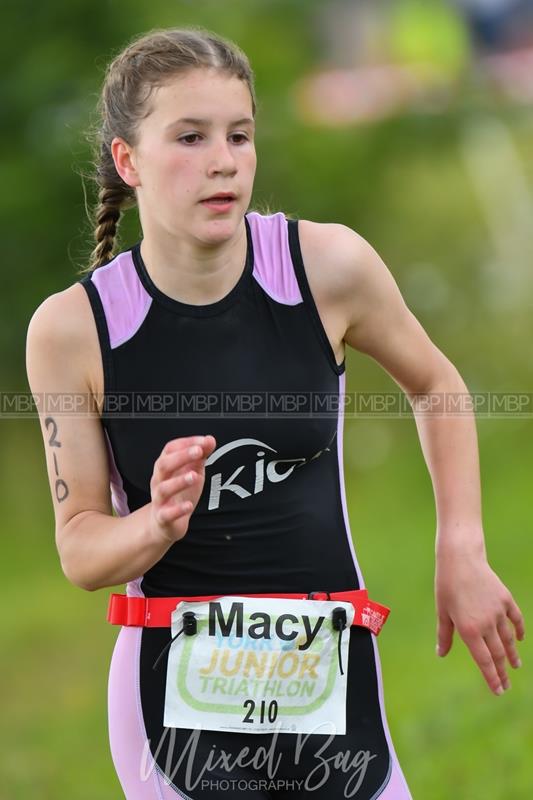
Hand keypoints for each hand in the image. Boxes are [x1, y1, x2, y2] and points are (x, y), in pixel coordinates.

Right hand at [149, 435, 215, 543]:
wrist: (165, 524)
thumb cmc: (179, 494)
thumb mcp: (192, 472)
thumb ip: (200, 456)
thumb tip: (210, 439)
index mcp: (165, 467)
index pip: (170, 449)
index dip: (186, 443)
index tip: (203, 441)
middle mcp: (158, 481)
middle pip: (163, 465)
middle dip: (181, 456)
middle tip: (198, 452)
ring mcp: (159, 499)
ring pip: (163, 488)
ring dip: (179, 481)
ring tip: (194, 476)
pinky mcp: (162, 518)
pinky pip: (166, 513)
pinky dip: (177, 509)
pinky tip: (189, 506)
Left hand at [435, 549, 524, 694]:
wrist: (460, 559)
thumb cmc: (447, 585)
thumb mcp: (442, 612)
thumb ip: (445, 635)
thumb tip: (441, 654)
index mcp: (469, 630)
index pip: (484, 661)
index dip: (492, 678)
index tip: (498, 691)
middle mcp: (486, 624)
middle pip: (498, 654)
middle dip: (502, 672)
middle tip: (506, 686)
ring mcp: (498, 612)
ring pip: (509, 639)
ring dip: (512, 655)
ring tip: (515, 666)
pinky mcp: (505, 600)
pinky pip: (516, 619)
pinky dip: (519, 630)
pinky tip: (520, 639)